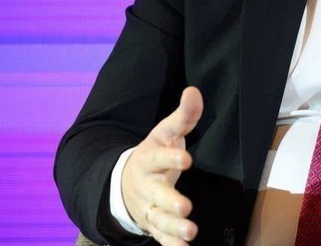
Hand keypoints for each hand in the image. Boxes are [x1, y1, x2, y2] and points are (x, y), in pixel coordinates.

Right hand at [122, 86, 202, 245]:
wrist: (126, 181)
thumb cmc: (155, 154)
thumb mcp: (165, 132)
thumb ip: (183, 116)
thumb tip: (194, 91)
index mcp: (148, 159)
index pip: (158, 158)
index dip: (171, 158)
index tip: (187, 158)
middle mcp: (146, 186)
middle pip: (156, 194)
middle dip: (169, 200)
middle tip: (185, 206)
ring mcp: (149, 207)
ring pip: (159, 219)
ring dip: (174, 227)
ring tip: (190, 232)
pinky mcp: (154, 225)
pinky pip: (161, 238)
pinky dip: (171, 245)